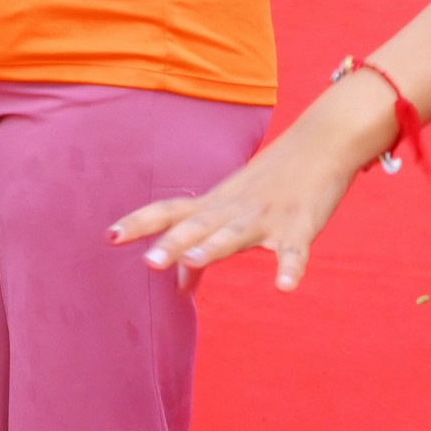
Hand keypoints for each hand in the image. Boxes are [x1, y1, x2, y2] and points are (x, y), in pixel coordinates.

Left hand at [109, 81, 389, 292]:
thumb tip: (178, 287)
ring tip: (192, 261)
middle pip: (198, 224)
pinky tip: (284, 286)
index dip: (140, 224)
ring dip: (214, 247)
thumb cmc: (269, 182)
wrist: (322, 143)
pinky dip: (290, 268)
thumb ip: (200, 248)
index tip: (109, 238)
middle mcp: (233, 209)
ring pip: (236, 232)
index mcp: (214, 205)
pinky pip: (294, 250)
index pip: (169, 211)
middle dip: (172, 243)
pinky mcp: (300, 226)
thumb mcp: (229, 212)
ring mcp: (266, 216)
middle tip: (148, 262)